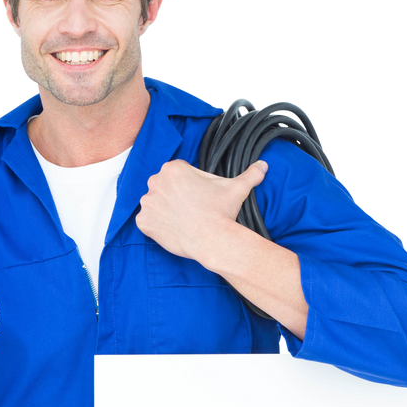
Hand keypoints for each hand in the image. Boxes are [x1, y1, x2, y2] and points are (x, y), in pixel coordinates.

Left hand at [135, 159, 267, 266]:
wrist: (213, 240)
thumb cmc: (222, 212)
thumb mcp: (237, 188)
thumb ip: (249, 174)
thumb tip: (263, 166)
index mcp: (173, 168)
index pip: (177, 174)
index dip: (190, 186)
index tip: (198, 198)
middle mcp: (155, 182)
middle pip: (164, 188)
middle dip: (175, 197)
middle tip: (192, 210)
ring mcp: (147, 203)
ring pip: (155, 204)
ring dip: (165, 211)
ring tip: (183, 221)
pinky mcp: (143, 222)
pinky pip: (147, 222)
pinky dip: (156, 227)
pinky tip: (173, 230)